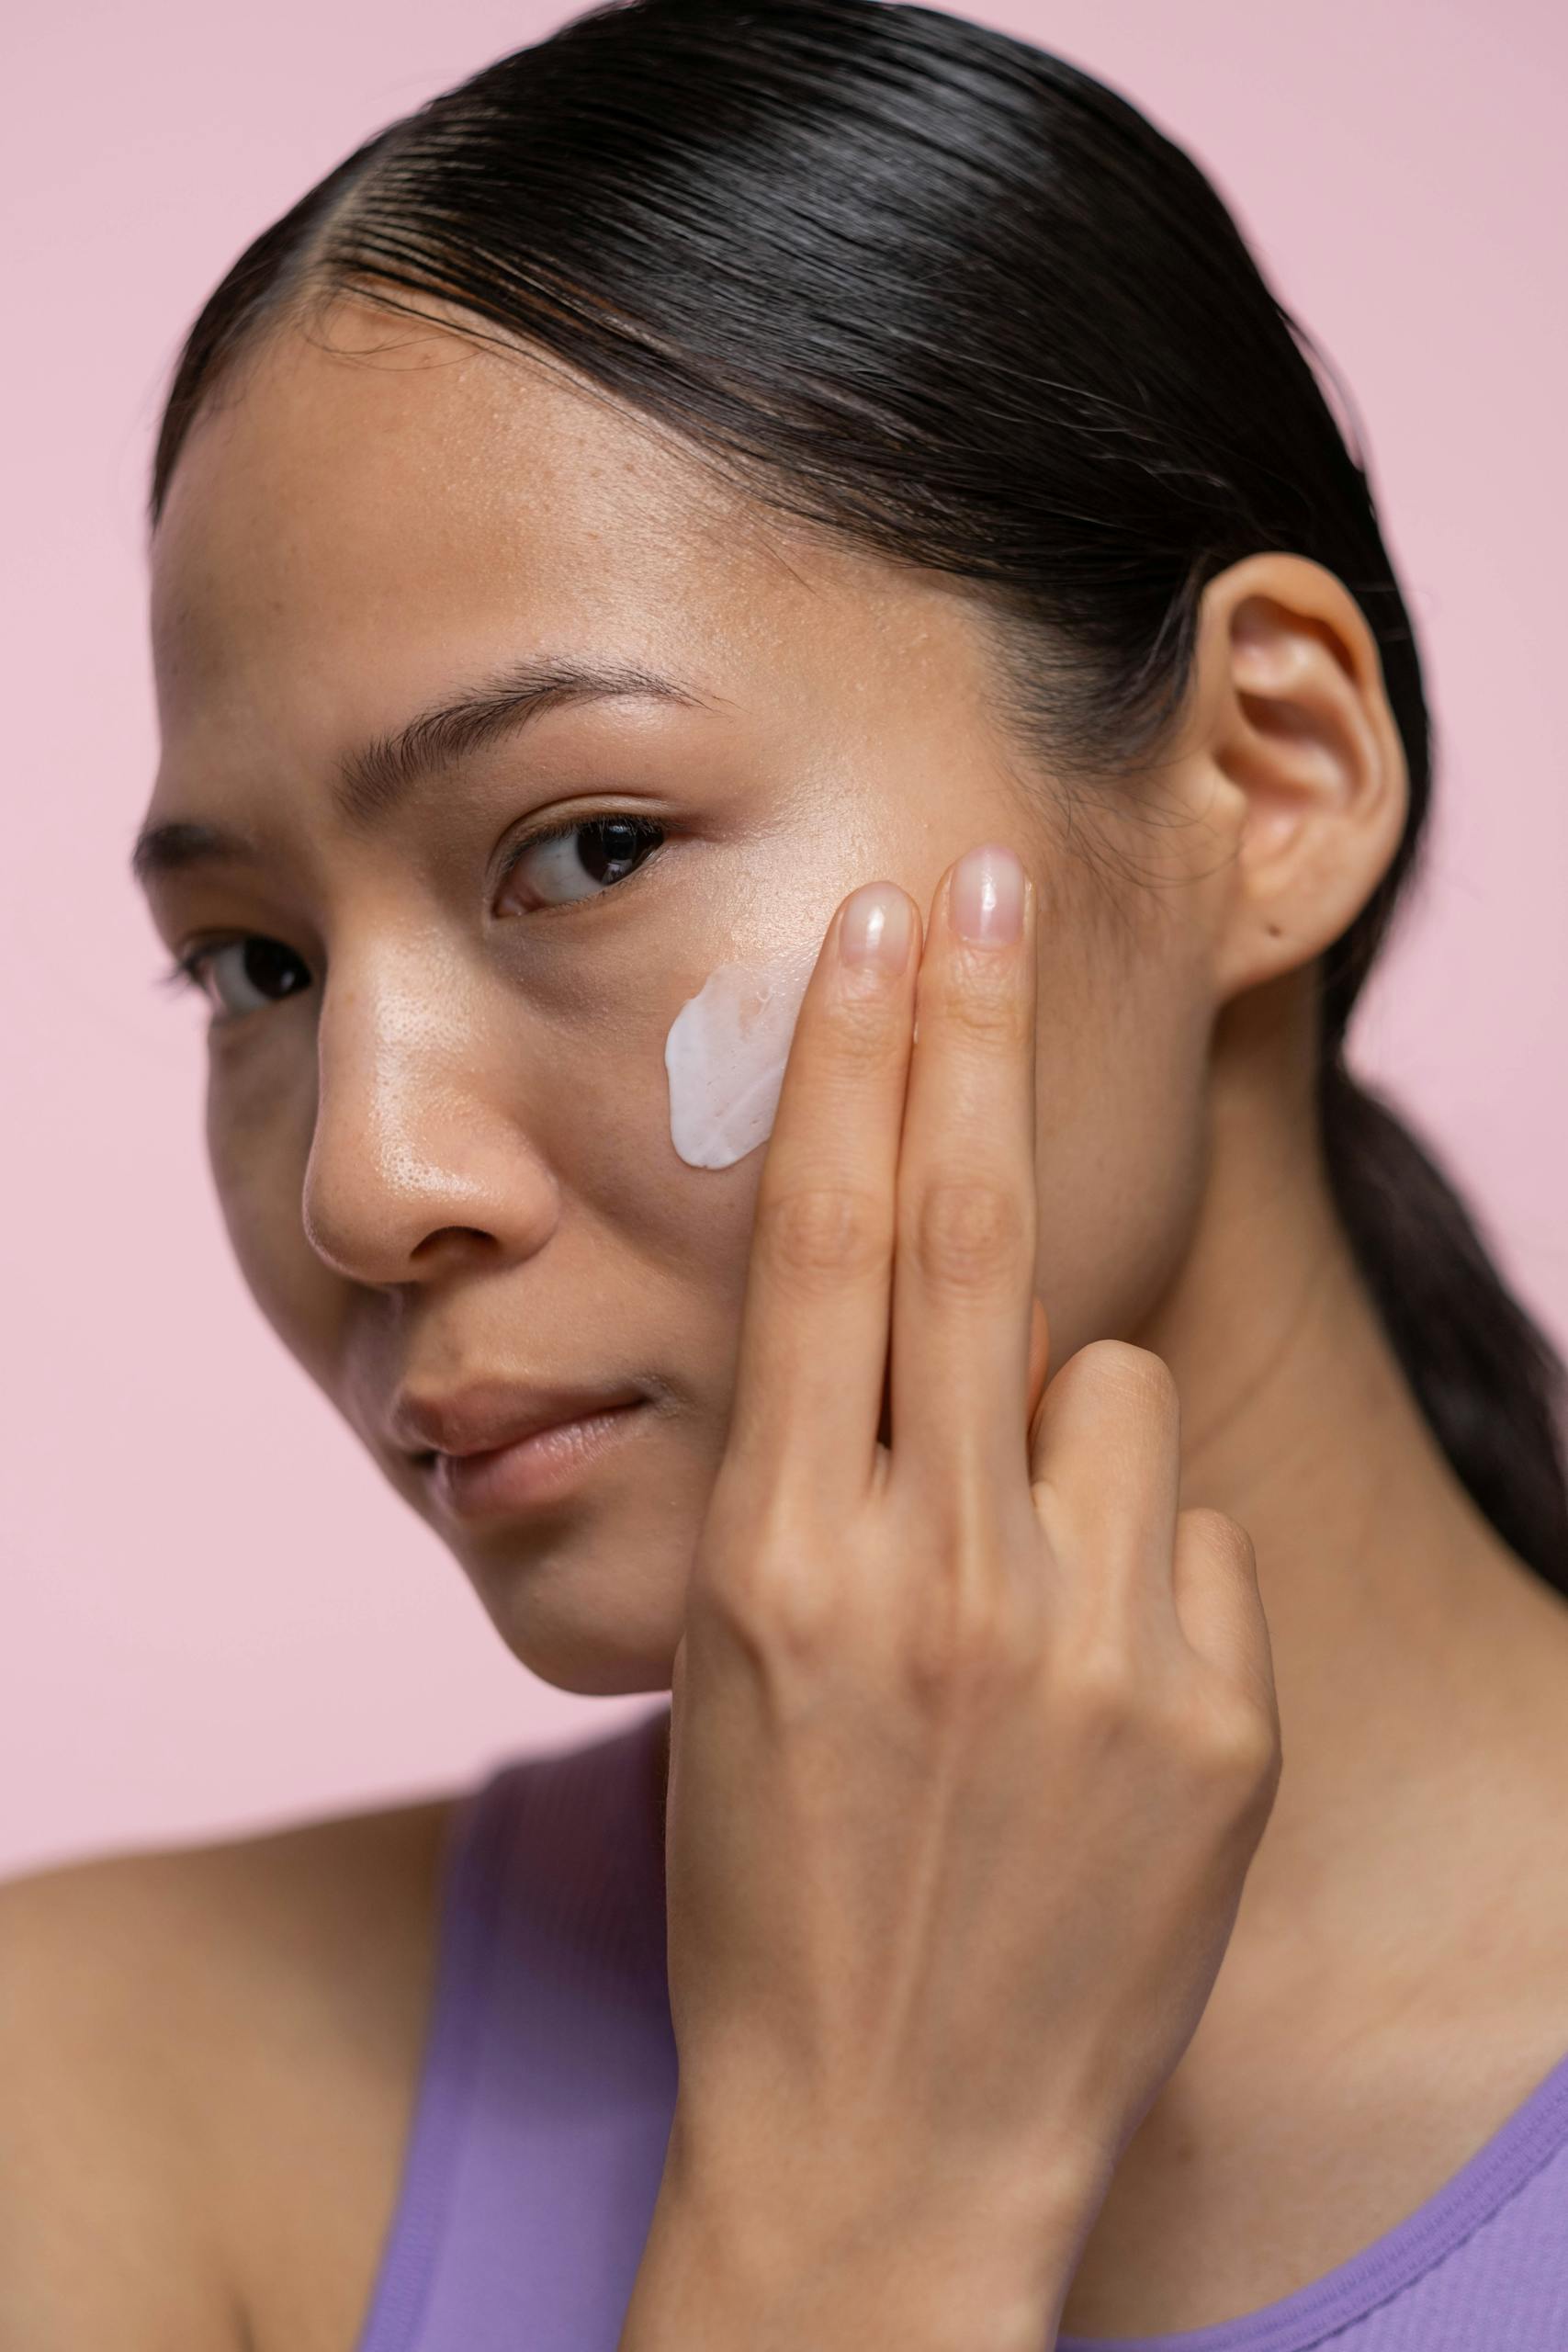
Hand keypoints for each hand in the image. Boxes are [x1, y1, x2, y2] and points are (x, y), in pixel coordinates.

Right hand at [625, 842, 1280, 2349]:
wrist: (887, 2137)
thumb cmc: (777, 1878)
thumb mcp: (733, 1661)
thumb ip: (824, 1480)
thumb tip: (940, 1333)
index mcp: (778, 1557)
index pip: (816, 1245)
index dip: (849, 1061)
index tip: (882, 927)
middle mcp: (933, 1576)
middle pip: (968, 1230)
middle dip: (975, 1033)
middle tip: (992, 879)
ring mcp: (1088, 1646)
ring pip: (1116, 1388)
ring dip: (1072, 1440)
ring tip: (1016, 1597)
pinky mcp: (1213, 1714)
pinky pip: (1192, 1534)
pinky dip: (1146, 1574)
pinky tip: (1093, 1705)